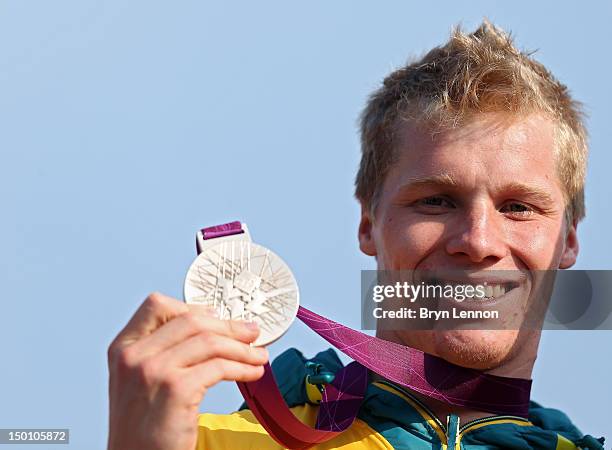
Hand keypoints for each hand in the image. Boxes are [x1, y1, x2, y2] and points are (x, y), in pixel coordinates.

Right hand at [106, 292, 267, 449]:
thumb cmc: (142, 427)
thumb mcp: (138, 381)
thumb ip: (161, 352)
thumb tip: (210, 327)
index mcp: (122, 348)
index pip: (156, 306)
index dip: (191, 307)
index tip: (217, 316)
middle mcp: (134, 355)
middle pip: (191, 320)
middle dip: (228, 326)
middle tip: (252, 333)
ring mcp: (153, 370)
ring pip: (209, 341)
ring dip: (242, 347)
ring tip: (259, 356)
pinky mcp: (176, 389)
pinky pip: (219, 367)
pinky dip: (242, 367)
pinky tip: (252, 373)